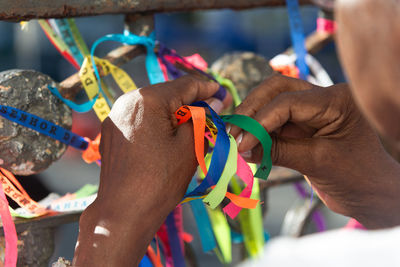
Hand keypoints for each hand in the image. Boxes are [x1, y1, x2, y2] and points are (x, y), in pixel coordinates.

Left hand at [73, 76, 219, 265]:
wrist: (124, 212)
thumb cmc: (160, 179)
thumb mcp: (190, 146)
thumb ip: (202, 118)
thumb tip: (213, 103)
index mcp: (147, 99)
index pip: (184, 85)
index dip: (207, 88)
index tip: (222, 93)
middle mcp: (127, 101)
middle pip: (167, 94)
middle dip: (190, 102)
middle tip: (211, 112)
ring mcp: (115, 117)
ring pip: (153, 108)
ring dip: (174, 114)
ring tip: (192, 127)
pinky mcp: (110, 133)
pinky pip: (140, 120)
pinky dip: (157, 124)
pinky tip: (169, 137)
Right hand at [230, 74, 399, 228]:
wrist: (370, 194)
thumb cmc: (356, 178)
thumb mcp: (317, 162)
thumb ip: (278, 152)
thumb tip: (242, 148)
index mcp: (336, 100)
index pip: (288, 102)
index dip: (260, 121)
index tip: (242, 143)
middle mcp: (323, 97)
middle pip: (276, 89)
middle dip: (252, 109)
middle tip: (234, 132)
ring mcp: (311, 109)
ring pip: (271, 101)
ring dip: (252, 118)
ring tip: (237, 139)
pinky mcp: (302, 123)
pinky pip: (274, 120)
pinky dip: (259, 130)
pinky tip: (249, 144)